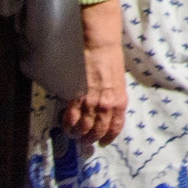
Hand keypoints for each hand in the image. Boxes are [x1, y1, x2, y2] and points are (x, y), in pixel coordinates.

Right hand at [62, 0, 126, 143]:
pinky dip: (68, 126)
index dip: (108, 137)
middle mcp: (106, 105)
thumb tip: (108, 111)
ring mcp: (91, 102)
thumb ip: (114, 98)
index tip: (104, 142)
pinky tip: (67, 128)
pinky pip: (71, 118)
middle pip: (98, 131)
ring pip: (83, 128)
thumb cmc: (112, 59)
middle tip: (86, 142)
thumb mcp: (120, 82)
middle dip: (91, 139)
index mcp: (120, 101)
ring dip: (79, 135)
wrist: (100, 45)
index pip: (115, 127)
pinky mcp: (77, 97)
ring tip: (76, 136)